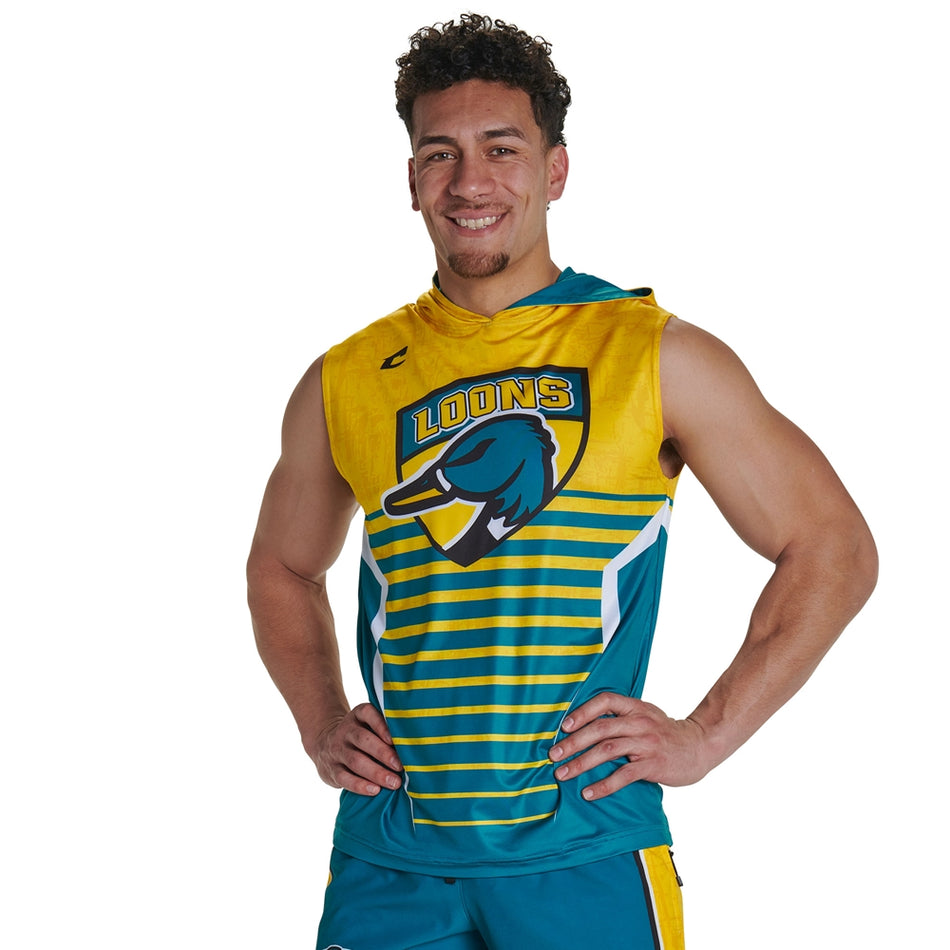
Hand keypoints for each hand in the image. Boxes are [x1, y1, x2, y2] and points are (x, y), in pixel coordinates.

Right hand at [309, 703, 402, 795]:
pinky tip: (375, 790)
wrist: (325, 745)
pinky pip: (344, 778)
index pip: (368, 714)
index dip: (381, 726)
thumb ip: (387, 728)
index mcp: (358, 715)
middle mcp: (346, 730)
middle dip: (383, 754)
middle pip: (363, 740)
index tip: (395, 739)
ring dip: (376, 773)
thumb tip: (415, 744)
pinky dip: (360, 785)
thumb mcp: (368, 724)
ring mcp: (337, 750)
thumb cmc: (361, 737)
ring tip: (394, 783)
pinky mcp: (332, 769)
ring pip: (355, 760)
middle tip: (400, 766)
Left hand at [548, 693, 709, 799]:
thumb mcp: (645, 715)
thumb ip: (622, 717)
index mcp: (635, 707)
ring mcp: (646, 743)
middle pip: (600, 728)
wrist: (699, 746)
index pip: (604, 700)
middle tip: (553, 754)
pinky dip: (603, 785)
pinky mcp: (653, 764)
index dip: (582, 711)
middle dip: (573, 742)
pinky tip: (588, 793)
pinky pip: (624, 775)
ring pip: (607, 750)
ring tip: (563, 774)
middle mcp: (639, 722)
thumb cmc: (666, 733)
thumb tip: (586, 724)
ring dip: (581, 763)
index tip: (564, 726)